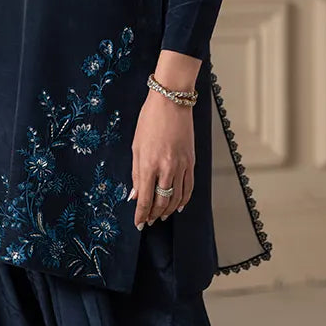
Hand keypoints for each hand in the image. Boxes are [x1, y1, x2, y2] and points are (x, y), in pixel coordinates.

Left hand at [128, 88, 194, 227]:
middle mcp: (167, 168)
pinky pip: (189, 187)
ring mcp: (181, 166)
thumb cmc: (150, 120)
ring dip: (168, 210)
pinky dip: (184, 199)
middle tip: (149, 221)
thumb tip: (134, 195)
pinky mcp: (191, 162)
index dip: (141, 214)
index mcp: (149, 164)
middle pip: (161, 201)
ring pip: (177, 198)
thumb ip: (135, 173)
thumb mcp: (136, 147)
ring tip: (161, 216)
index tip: (138, 223)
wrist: (171, 102)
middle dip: (154, 215)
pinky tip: (178, 205)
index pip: (145, 199)